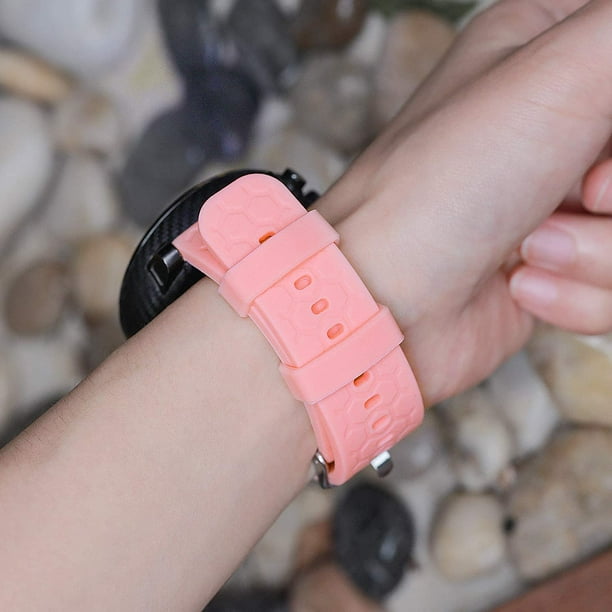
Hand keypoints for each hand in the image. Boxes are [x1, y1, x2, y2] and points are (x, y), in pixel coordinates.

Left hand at [315, 0, 611, 405]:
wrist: (384, 300)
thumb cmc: (439, 187)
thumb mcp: (555, 72)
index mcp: (543, 51)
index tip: (603, 133)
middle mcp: (549, 127)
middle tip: (584, 194)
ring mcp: (552, 201)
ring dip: (596, 252)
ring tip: (530, 248)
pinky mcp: (553, 267)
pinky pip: (611, 288)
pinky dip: (576, 295)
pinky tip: (520, 284)